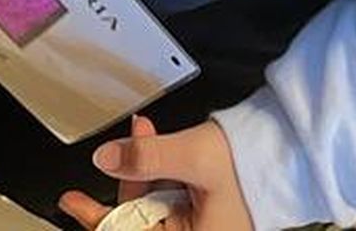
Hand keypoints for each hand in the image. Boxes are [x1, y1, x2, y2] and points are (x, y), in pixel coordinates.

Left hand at [60, 116, 253, 230]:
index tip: (72, 203)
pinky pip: (164, 197)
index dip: (100, 220)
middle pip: (138, 221)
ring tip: (143, 134)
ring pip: (148, 205)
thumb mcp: (194, 157)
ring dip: (141, 170)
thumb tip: (105, 158)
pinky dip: (155, 172)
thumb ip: (147, 159)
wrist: (282, 153)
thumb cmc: (249, 166)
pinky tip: (152, 145)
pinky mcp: (197, 216)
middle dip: (127, 181)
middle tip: (117, 150)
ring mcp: (194, 228)